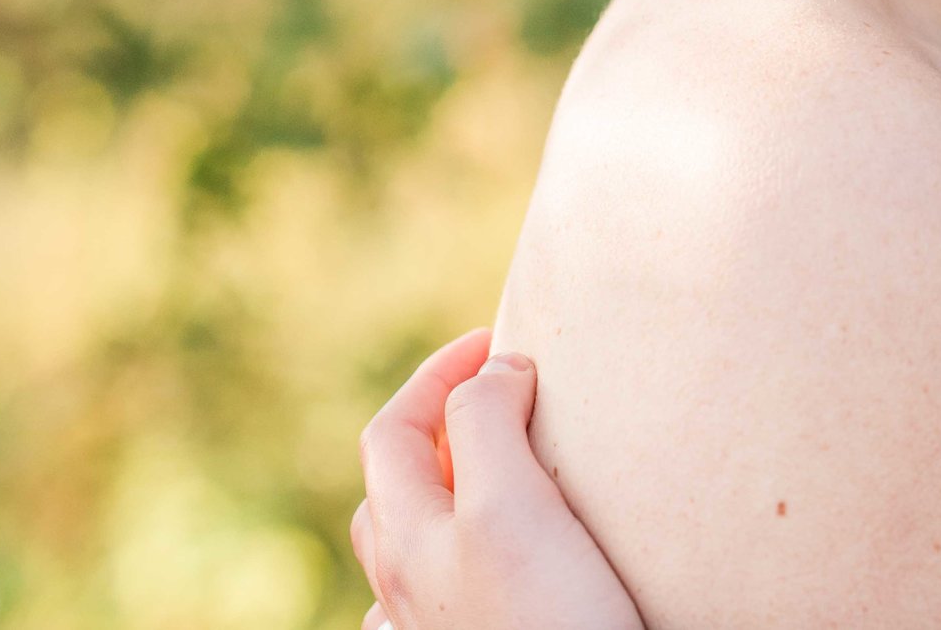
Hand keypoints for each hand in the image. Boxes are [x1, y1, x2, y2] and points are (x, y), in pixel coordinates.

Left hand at [352, 329, 644, 629]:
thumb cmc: (550, 621)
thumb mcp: (512, 506)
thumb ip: (488, 426)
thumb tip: (492, 371)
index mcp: (408, 537)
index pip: (393, 427)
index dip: (438, 371)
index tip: (498, 339)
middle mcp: (405, 587)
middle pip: (389, 484)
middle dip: (434, 426)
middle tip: (498, 394)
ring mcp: (429, 629)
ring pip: (405, 550)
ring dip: (436, 496)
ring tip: (489, 476)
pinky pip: (430, 608)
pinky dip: (446, 569)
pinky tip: (473, 576)